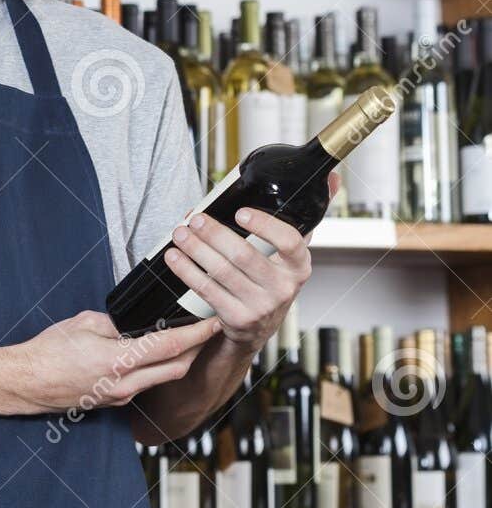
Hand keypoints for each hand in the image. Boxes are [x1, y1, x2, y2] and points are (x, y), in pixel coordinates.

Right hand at [10, 310, 221, 414]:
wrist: (26, 383)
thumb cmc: (48, 352)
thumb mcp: (84, 324)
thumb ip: (117, 325)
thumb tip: (136, 325)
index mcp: (117, 360)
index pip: (170, 346)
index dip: (196, 334)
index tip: (212, 322)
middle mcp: (124, 384)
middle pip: (176, 368)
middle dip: (197, 349)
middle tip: (207, 330)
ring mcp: (120, 396)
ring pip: (163, 378)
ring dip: (179, 360)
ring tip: (188, 341)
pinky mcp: (114, 402)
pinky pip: (145, 385)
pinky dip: (158, 369)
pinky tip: (157, 356)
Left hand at [162, 196, 321, 350]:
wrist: (259, 328)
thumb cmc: (273, 280)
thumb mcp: (293, 254)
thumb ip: (307, 217)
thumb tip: (331, 179)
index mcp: (299, 266)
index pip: (289, 242)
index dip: (264, 226)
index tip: (240, 212)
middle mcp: (283, 288)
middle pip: (244, 255)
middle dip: (214, 233)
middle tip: (195, 219)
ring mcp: (260, 306)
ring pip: (221, 271)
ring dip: (196, 249)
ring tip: (181, 233)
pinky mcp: (236, 318)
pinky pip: (206, 289)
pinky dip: (186, 270)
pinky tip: (175, 256)